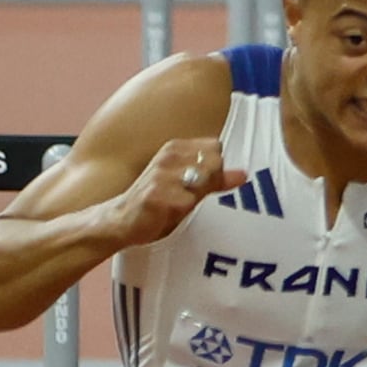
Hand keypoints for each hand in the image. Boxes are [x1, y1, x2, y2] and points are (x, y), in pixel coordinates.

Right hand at [112, 138, 241, 247]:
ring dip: (195, 197)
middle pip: (215, 162)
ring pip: (204, 181)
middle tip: (187, 194)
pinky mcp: (155, 193)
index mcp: (176, 148)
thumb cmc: (160, 200)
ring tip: (177, 202)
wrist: (122, 219)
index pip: (216, 148)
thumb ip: (217, 179)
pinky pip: (188, 201)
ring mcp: (160, 174)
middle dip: (208, 183)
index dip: (215, 168)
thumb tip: (244, 174)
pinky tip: (168, 210)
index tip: (199, 181)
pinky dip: (183, 210)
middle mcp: (168, 156)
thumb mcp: (191, 186)